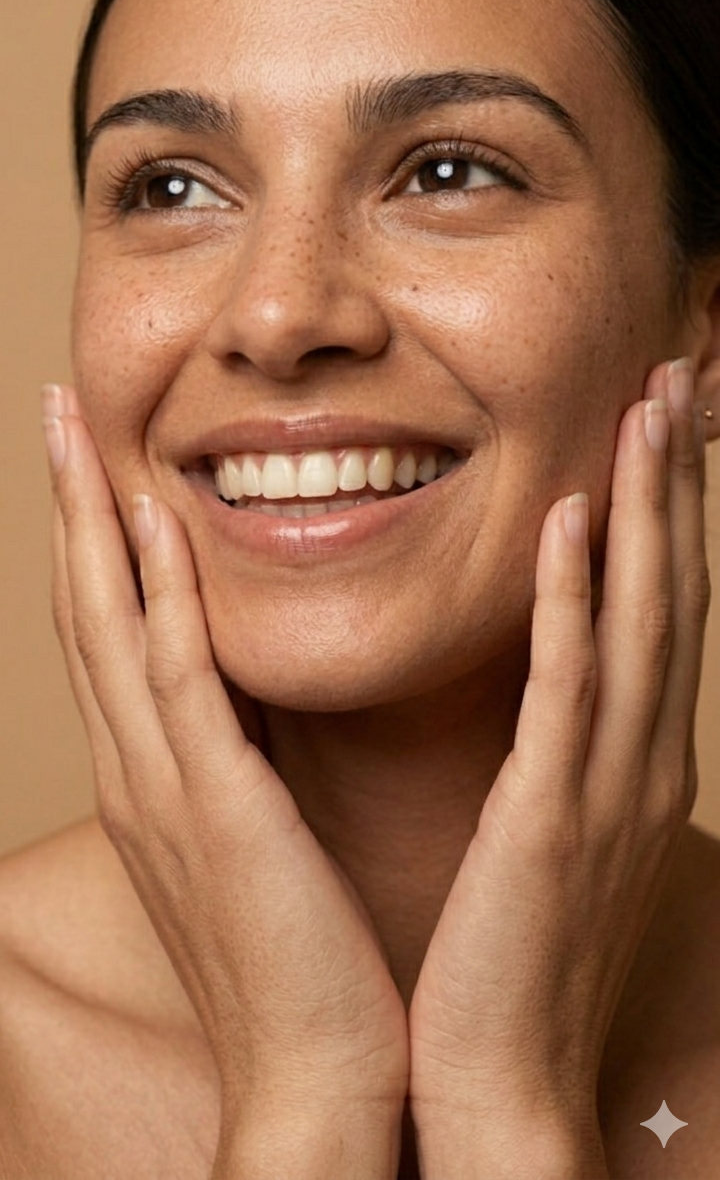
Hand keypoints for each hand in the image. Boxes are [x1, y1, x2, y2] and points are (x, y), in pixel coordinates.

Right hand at [43, 386, 408, 1132]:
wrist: (312, 1072)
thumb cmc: (294, 956)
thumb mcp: (252, 837)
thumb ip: (235, 760)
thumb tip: (243, 696)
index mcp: (150, 776)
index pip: (106, 633)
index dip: (92, 540)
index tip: (90, 458)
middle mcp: (136, 770)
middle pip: (85, 609)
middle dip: (69, 504)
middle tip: (56, 411)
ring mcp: (165, 784)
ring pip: (109, 624)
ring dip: (91, 520)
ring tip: (76, 432)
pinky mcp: (215, 803)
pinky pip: (176, 678)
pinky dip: (157, 594)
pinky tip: (153, 521)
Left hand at [407, 357, 709, 1160]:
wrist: (502, 1079)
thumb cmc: (516, 952)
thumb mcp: (554, 832)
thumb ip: (560, 749)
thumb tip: (550, 681)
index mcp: (634, 761)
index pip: (659, 611)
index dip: (668, 513)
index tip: (660, 426)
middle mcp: (641, 761)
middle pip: (670, 592)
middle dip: (675, 483)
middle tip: (675, 380)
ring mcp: (607, 787)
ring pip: (638, 620)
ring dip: (645, 510)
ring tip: (645, 410)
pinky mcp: (553, 817)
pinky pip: (570, 688)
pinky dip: (577, 599)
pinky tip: (572, 523)